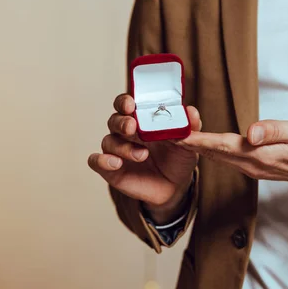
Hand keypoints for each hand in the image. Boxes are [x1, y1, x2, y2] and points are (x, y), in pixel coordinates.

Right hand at [88, 94, 201, 222]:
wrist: (175, 187)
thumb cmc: (178, 157)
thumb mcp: (188, 141)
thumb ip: (189, 126)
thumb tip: (191, 111)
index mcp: (141, 119)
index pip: (127, 104)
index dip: (125, 101)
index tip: (131, 104)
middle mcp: (125, 132)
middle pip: (115, 120)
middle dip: (122, 122)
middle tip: (132, 127)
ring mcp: (117, 150)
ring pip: (109, 141)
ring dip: (122, 147)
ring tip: (142, 155)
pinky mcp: (110, 169)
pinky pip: (96, 161)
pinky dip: (102, 160)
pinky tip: (115, 163)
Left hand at [176, 116, 287, 184]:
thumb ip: (275, 131)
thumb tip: (250, 133)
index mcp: (263, 155)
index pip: (223, 145)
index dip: (198, 139)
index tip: (175, 133)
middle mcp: (253, 165)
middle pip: (214, 153)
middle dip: (188, 143)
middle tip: (164, 132)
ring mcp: (254, 168)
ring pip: (217, 157)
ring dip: (195, 147)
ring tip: (173, 136)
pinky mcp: (257, 167)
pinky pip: (227, 159)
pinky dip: (209, 150)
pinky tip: (199, 144)